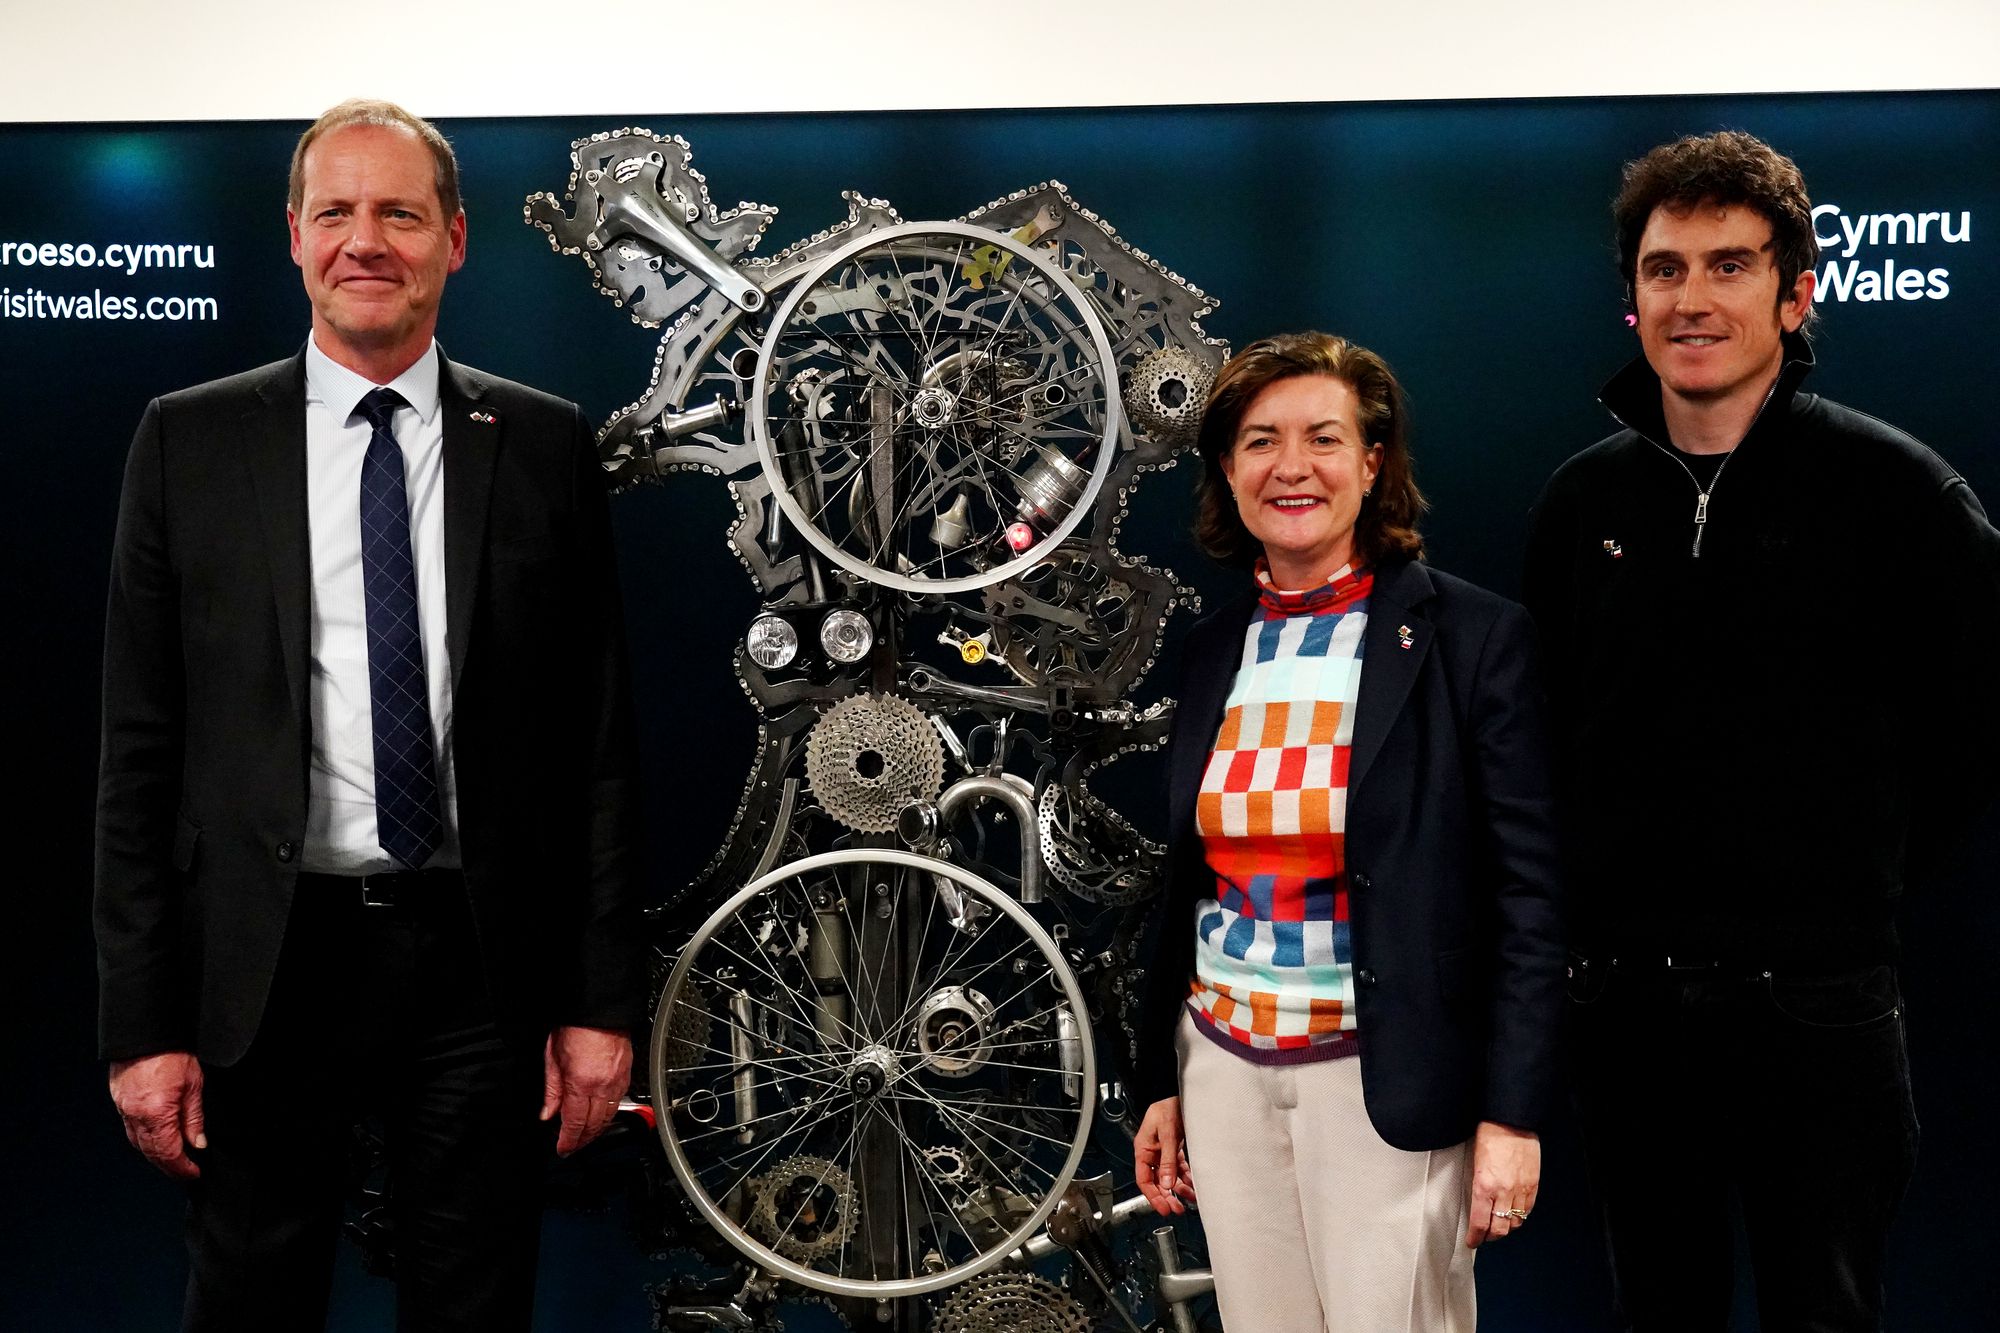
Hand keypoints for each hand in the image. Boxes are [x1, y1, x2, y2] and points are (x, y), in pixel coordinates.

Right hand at [108, 1051, 204, 1179]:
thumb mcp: (194, 1085)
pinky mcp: (119, 1102)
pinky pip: (130, 1130)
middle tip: (185, 1171)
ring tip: (173, 1160)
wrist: (146, 1033)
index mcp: (156, 1113)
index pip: (169, 1152)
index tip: (193, 1173)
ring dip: (155, 1156)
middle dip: (169, 1166)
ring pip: (138, 1144)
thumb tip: (197, 1143)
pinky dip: (143, 1140)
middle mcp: (135, 1116)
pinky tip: (155, 1141)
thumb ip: (194, 1118)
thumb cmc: (171, 1053)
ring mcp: (124, 1110)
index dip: (181, 1167)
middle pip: (151, 1153)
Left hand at [541, 1025, 632, 1155]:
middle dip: (583, 1140)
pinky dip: (610, 1113)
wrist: (599, 1008)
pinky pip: (620, 1101)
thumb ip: (552, 1090)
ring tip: (587, 1136)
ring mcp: (618, 1080)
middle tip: (573, 1146)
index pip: (575, 1123)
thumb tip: (548, 1113)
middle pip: (595, 1124)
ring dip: (598, 1130)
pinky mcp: (627, 1073)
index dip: (569, 1140)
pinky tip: (603, 1116)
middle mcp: (603, 1086)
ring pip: (610, 1116)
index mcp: (581, 1083)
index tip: (563, 1149)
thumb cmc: (575, 1027)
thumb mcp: (552, 1059)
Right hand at [1133, 1096, 1196, 1215]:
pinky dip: (1185, 1177)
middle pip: (1157, 1181)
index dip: (1153, 1196)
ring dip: (1178, 1189)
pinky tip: (1193, 1185)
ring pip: (1169, 1176)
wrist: (1177, 1092)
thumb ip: (1167, 1160)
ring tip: (1189, 1200)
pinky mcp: (1175, 1148)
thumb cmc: (1167, 1106)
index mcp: (1143, 1149)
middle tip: (1177, 1209)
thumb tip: (1166, 1183)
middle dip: (1167, 1196)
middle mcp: (1152, 1153)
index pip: (1144, 1179)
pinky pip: (1179, 1168)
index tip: (1163, 1208)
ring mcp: (1164, 1151)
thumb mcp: (1168, 1134)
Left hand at [1465, 1120, 1539, 1246]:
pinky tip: (1514, 1214)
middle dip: (1491, 1237)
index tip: (1472, 1241)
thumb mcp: (1474, 1163)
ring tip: (1499, 1226)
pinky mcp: (1533, 1184)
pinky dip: (1520, 1216)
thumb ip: (1477, 1186)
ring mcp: (1521, 1189)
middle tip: (1484, 1237)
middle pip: (1500, 1229)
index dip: (1475, 1237)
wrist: (1510, 1121)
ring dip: (1506, 1228)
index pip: (1480, 1223)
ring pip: (1516, 1222)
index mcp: (1484, 1186)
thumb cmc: (1489, 1136)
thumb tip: (1477, 1204)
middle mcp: (1504, 1191)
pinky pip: (1528, 1209)